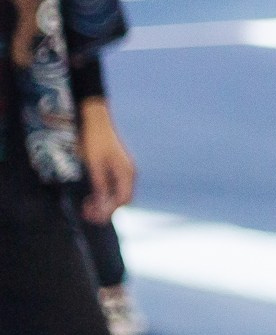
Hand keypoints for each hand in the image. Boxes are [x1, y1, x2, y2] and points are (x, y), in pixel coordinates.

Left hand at [77, 100, 134, 221]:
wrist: (96, 120)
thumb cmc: (95, 140)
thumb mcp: (94, 164)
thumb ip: (99, 184)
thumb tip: (101, 205)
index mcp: (126, 172)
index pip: (122, 199)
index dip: (108, 210)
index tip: (92, 213)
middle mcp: (129, 173)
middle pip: (122, 199)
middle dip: (106, 209)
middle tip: (87, 212)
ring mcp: (124, 170)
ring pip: (118, 194)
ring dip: (105, 202)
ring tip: (87, 205)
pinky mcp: (117, 167)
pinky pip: (114, 187)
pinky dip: (105, 194)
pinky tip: (92, 195)